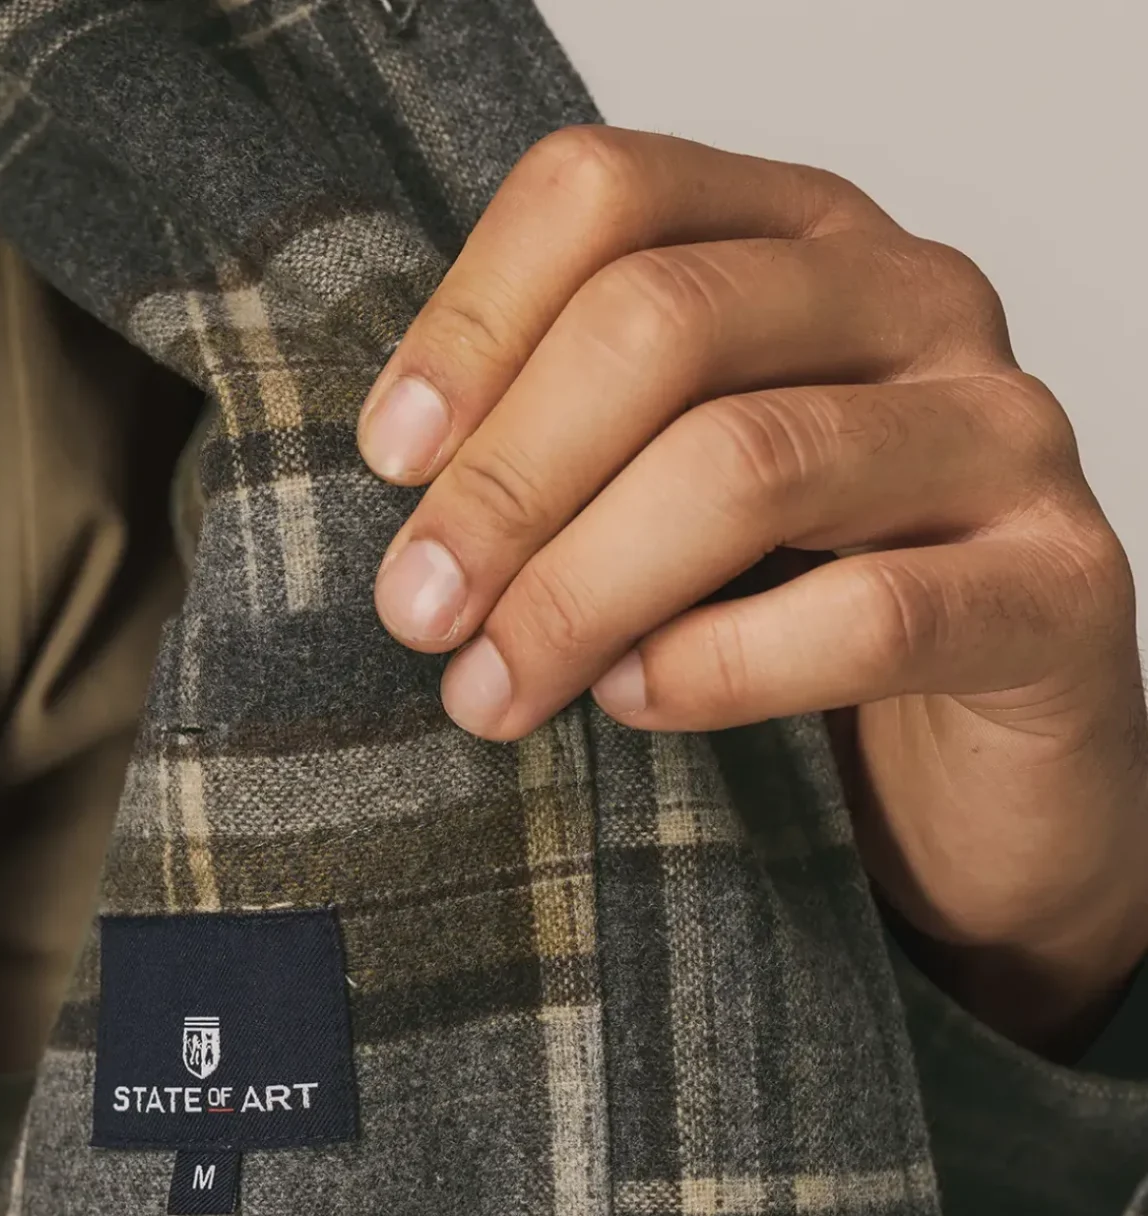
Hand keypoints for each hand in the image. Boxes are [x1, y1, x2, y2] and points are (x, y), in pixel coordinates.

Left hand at [358, 129, 1147, 1052]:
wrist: (986, 794)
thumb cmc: (803, 634)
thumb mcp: (666, 510)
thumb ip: (571, 459)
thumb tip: (397, 499)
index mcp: (800, 242)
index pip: (610, 193)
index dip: (474, 321)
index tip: (386, 461)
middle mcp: (912, 302)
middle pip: (667, 319)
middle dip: (509, 479)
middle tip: (415, 611)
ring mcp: (1000, 435)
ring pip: (752, 461)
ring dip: (582, 588)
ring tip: (490, 691)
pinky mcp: (1057, 589)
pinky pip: (871, 613)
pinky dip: (723, 667)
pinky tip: (636, 705)